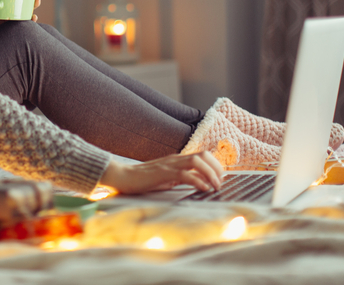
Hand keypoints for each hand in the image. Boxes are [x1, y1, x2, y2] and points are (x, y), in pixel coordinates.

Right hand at [98, 151, 223, 193]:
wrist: (123, 177)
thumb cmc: (144, 180)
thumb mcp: (168, 178)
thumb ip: (183, 178)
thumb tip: (201, 182)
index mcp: (177, 159)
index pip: (203, 155)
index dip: (215, 165)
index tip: (220, 178)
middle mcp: (175, 159)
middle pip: (203, 155)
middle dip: (216, 168)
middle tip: (220, 183)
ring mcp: (169, 164)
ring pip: (196, 161)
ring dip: (210, 173)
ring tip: (215, 186)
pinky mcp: (162, 173)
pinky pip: (184, 174)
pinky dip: (197, 180)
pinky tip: (203, 189)